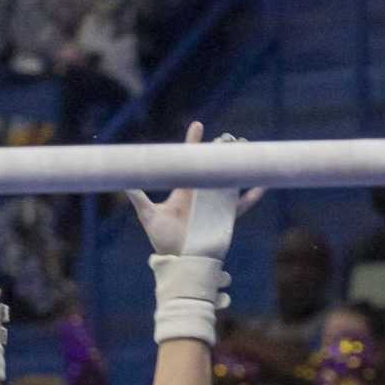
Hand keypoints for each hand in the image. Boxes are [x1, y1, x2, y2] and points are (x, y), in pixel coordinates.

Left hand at [128, 120, 255, 262]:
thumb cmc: (161, 238)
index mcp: (185, 189)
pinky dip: (251, 196)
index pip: (190, 161)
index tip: (198, 125)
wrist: (176, 259)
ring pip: (230, 180)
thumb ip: (138, 196)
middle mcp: (201, 194)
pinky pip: (241, 206)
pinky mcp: (224, 218)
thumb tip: (123, 182)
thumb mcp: (148, 214)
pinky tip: (261, 185)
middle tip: (229, 137)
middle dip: (222, 151)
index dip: (193, 142)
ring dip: (238, 166)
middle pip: (214, 167)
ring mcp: (214, 205)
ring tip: (247, 150)